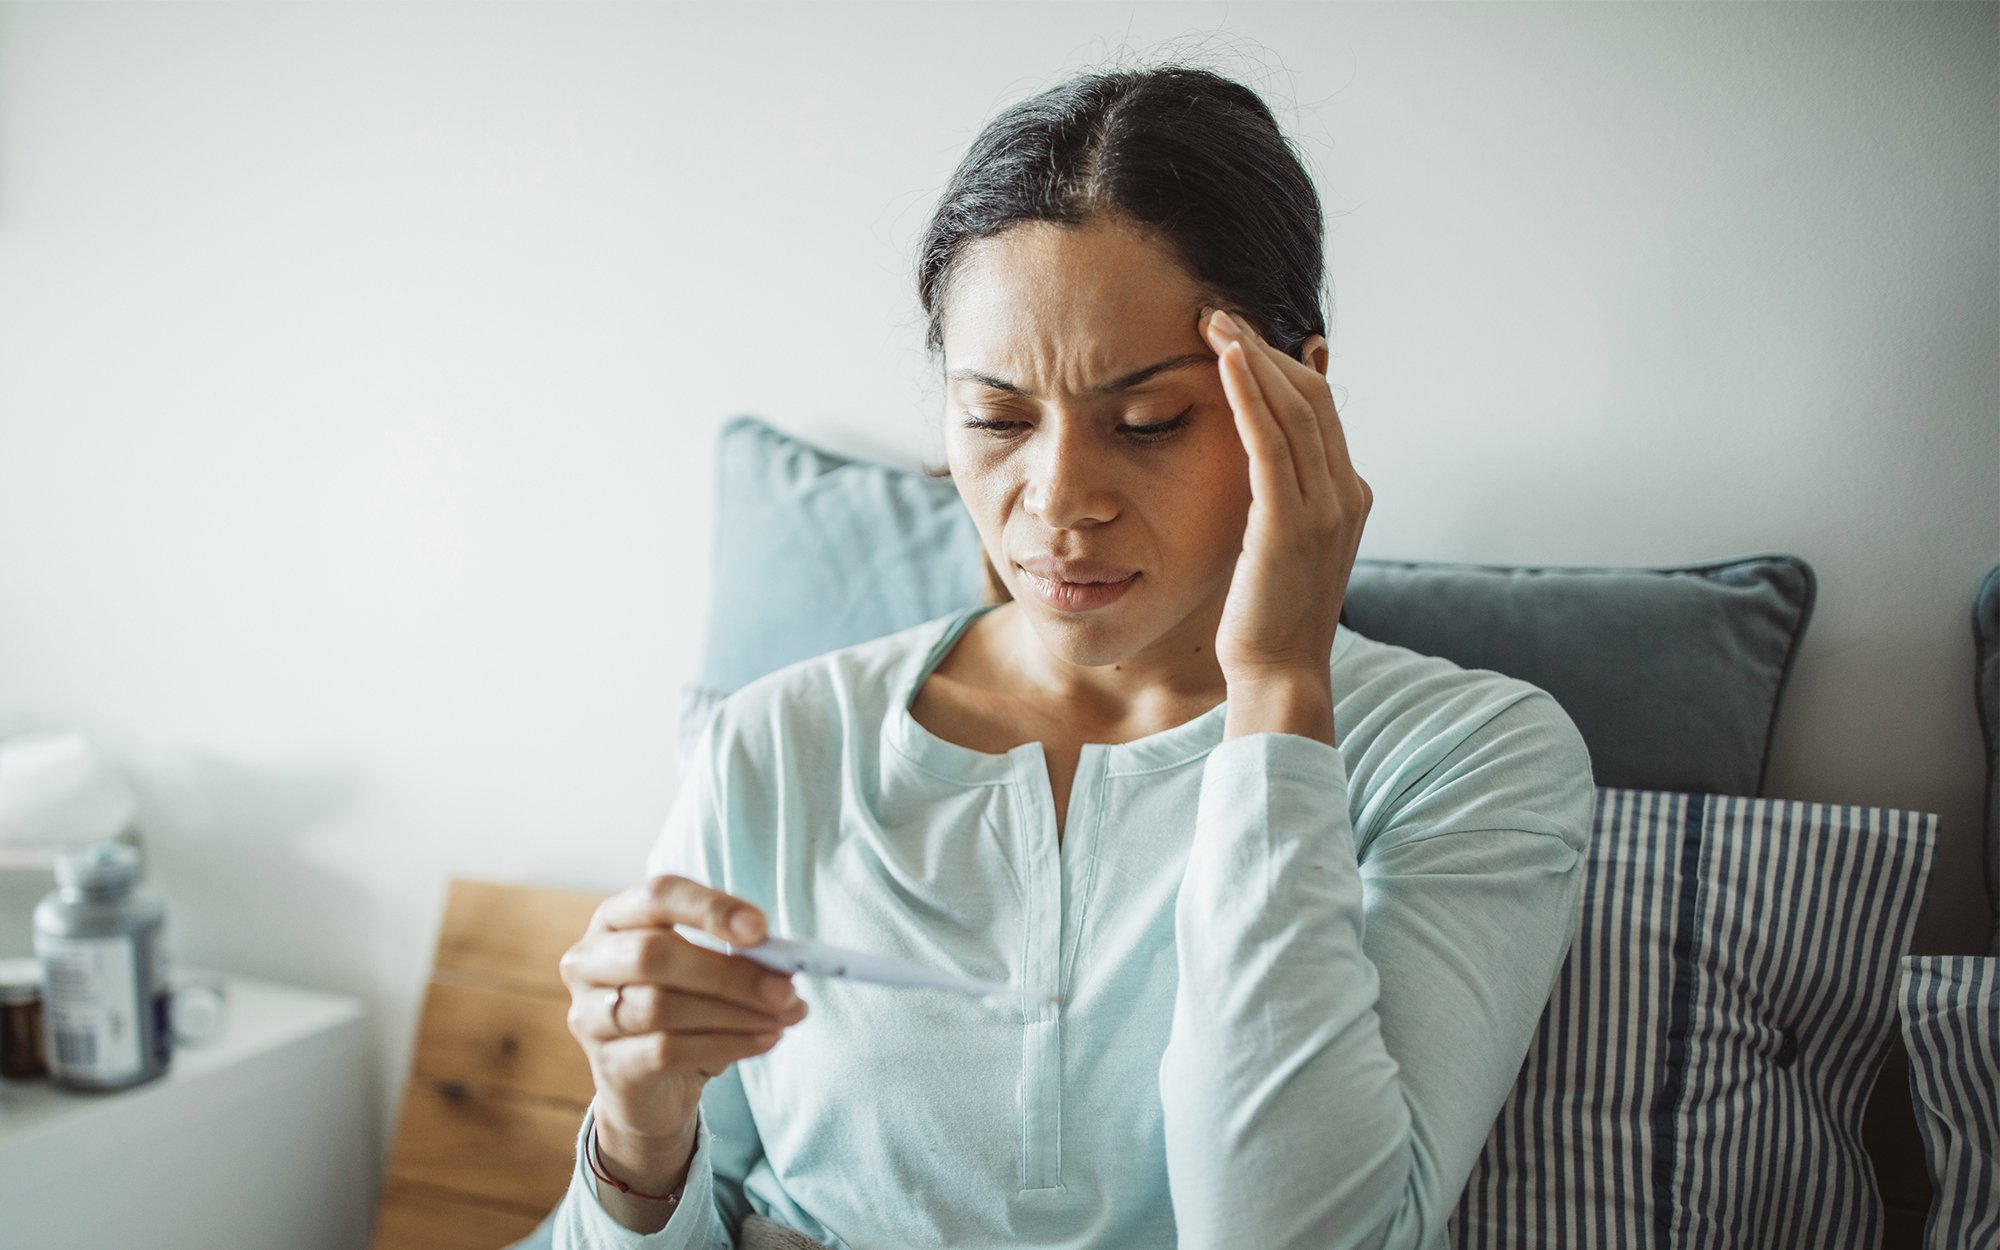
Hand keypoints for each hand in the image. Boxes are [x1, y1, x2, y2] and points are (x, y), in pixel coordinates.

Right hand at [559, 876, 808, 1149]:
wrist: (652, 1087)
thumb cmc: (684, 1010)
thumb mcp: (707, 971)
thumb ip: (738, 957)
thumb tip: (785, 966)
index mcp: (616, 918)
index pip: (657, 896)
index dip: (709, 907)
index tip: (760, 929)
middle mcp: (590, 961)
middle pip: (653, 954)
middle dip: (728, 972)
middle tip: (785, 989)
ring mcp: (589, 1015)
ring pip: (661, 1006)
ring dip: (734, 1012)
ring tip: (784, 1018)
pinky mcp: (608, 1065)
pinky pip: (666, 1050)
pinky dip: (725, 1044)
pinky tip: (764, 1040)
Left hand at [1200, 307, 1370, 697]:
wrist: (1280, 674)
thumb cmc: (1266, 617)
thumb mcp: (1278, 545)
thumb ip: (1277, 499)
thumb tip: (1253, 463)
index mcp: (1348, 495)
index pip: (1319, 409)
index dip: (1278, 366)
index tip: (1235, 337)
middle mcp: (1346, 493)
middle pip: (1312, 396)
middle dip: (1263, 349)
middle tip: (1217, 313)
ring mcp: (1326, 507)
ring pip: (1294, 409)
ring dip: (1251, 358)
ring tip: (1213, 321)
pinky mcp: (1291, 523)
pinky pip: (1272, 442)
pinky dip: (1250, 395)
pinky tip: (1225, 361)